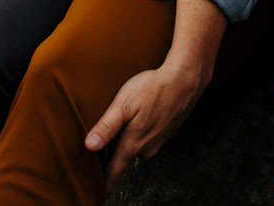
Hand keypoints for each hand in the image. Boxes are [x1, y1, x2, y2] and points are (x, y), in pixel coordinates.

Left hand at [84, 61, 209, 183]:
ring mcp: (158, 142)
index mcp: (133, 144)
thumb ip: (106, 127)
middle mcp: (146, 148)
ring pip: (137, 147)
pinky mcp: (166, 133)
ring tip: (120, 127)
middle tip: (100, 148)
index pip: (115, 172)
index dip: (105, 182)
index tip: (98, 192)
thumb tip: (89, 146)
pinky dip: (141, 132)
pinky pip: (147, 139)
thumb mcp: (123, 104)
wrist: (185, 81)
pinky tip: (140, 117)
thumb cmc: (152, 89)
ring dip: (128, 141)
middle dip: (113, 155)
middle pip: (123, 158)